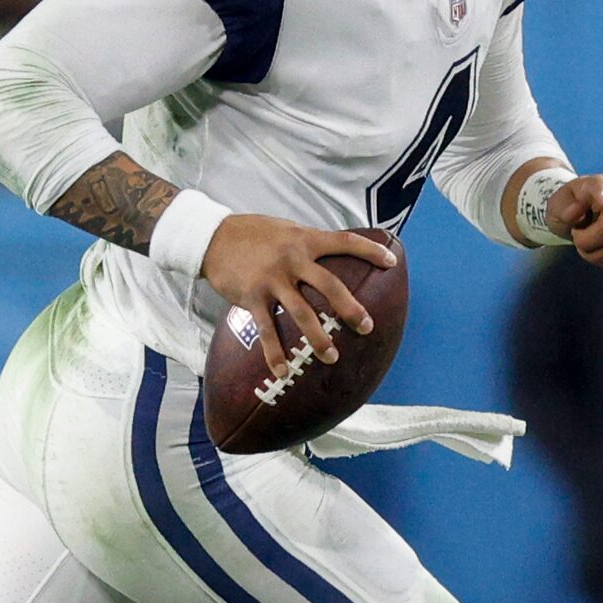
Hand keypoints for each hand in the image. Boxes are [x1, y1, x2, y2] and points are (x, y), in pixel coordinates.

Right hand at [201, 215, 398, 380]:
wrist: (212, 237)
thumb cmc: (251, 233)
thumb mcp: (285, 229)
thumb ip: (307, 243)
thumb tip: (331, 254)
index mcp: (304, 240)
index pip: (345, 242)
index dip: (370, 251)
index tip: (391, 263)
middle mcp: (292, 259)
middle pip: (329, 286)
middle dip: (350, 309)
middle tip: (367, 327)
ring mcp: (272, 280)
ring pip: (302, 313)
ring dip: (318, 339)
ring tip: (332, 358)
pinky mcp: (252, 297)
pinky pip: (267, 330)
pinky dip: (274, 353)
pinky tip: (282, 372)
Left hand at [549, 175, 602, 267]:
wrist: (578, 216)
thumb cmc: (569, 207)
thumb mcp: (557, 203)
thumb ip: (564, 207)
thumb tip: (573, 215)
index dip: (602, 197)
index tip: (601, 204)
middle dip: (587, 240)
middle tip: (576, 235)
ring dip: (594, 252)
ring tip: (585, 242)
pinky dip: (602, 259)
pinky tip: (595, 250)